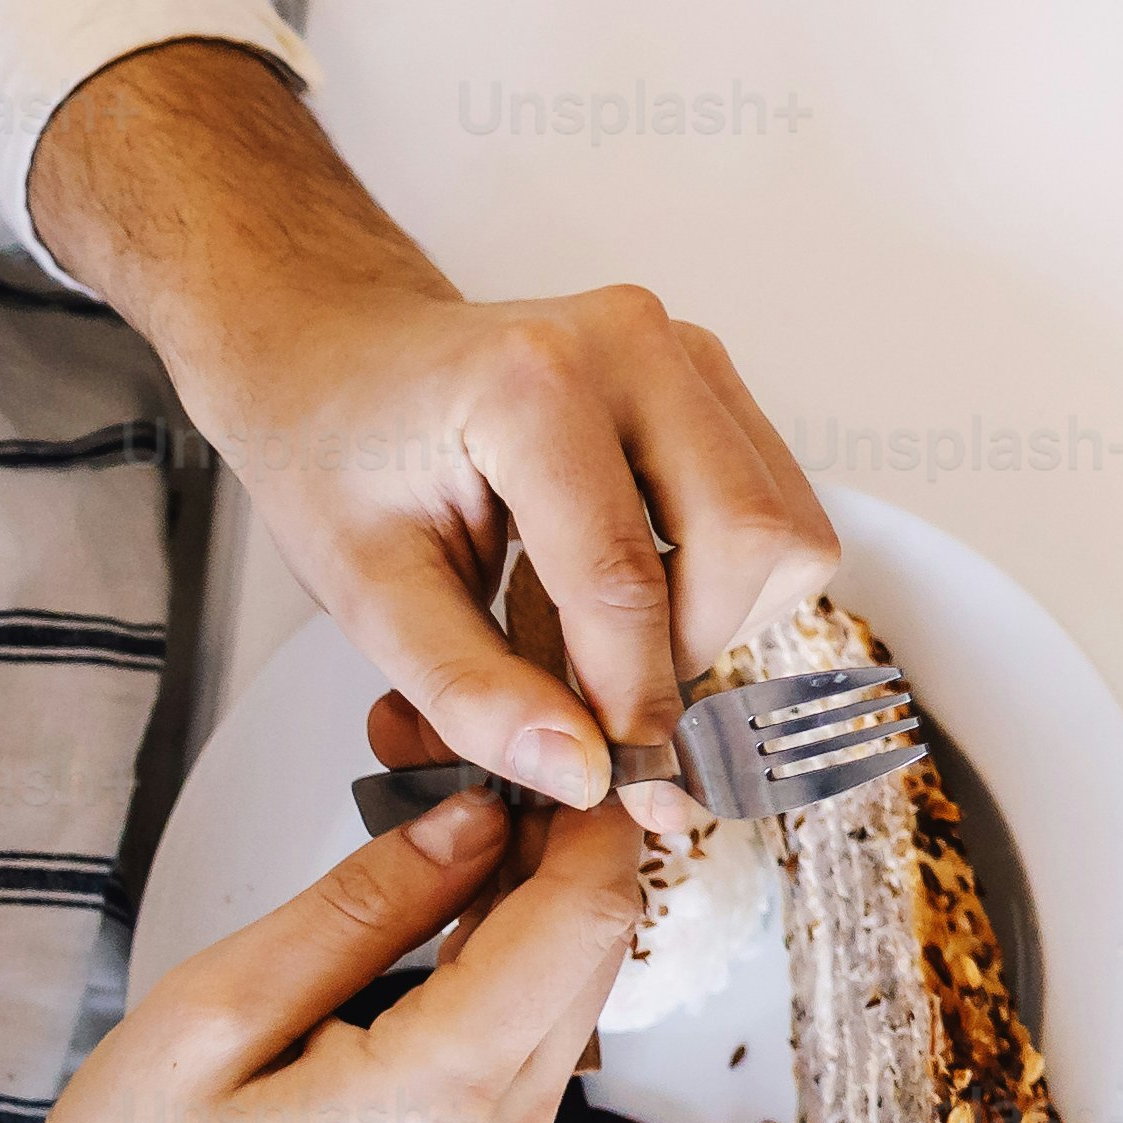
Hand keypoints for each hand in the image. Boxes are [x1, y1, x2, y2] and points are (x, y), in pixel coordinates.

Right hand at [0, 769, 640, 1122]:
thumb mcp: (212, 1015)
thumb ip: (359, 908)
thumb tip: (470, 818)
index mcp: (448, 1090)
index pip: (588, 911)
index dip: (585, 804)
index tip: (544, 724)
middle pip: (597, 941)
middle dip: (557, 833)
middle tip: (469, 751)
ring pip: (571, 983)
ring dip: (531, 891)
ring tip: (440, 813)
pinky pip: (530, 1030)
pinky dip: (504, 955)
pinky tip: (433, 910)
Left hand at [26, 42, 830, 800]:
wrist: (337, 355)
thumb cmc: (339, 456)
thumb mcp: (366, 592)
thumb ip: (471, 690)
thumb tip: (583, 773)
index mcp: (528, 384)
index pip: (626, 577)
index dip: (631, 699)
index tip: (618, 780)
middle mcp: (633, 343)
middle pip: (750, 539)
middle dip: (693, 651)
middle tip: (609, 703)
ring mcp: (686, 350)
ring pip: (786, 526)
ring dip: (717, 617)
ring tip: (606, 638)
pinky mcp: (713, 376)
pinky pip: (777, 505)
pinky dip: (723, 578)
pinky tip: (629, 588)